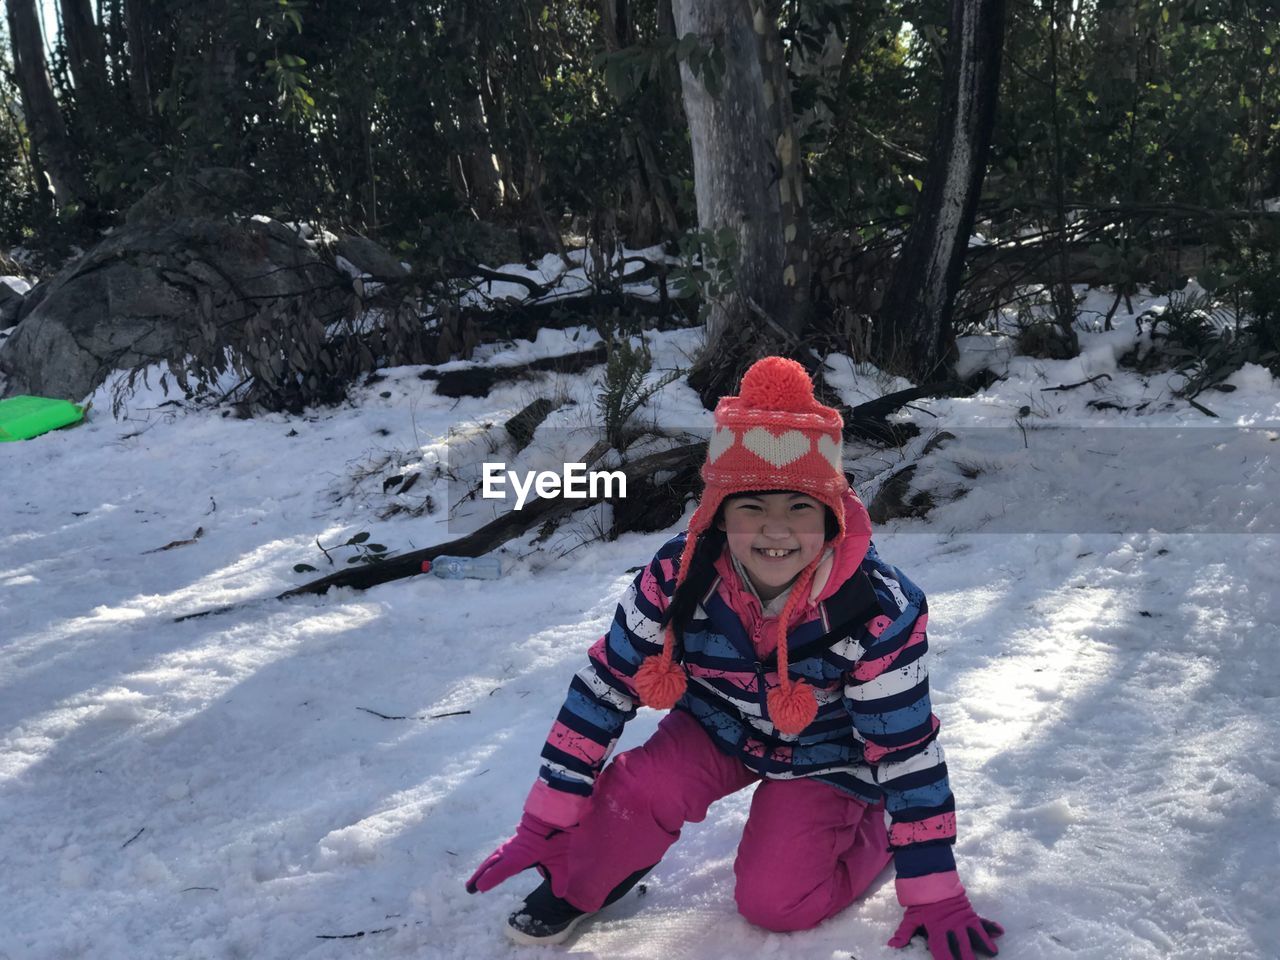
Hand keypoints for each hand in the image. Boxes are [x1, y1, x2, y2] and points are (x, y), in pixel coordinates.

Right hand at [465, 812, 569, 893]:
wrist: (550, 816)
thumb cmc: (554, 839)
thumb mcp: (559, 861)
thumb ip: (559, 878)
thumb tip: (559, 894)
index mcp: (519, 857)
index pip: (503, 870)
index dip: (491, 879)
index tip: (480, 888)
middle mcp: (511, 852)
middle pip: (491, 865)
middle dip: (479, 877)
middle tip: (468, 889)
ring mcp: (510, 847)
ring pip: (492, 859)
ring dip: (481, 870)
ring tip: (472, 881)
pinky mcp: (511, 843)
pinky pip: (496, 854)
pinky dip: (489, 862)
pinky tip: (488, 866)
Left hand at [888, 893, 1002, 959]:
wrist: (931, 878)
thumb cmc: (921, 902)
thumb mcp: (911, 917)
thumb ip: (904, 933)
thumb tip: (892, 946)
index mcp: (937, 930)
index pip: (942, 951)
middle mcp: (952, 927)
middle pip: (963, 947)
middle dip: (968, 958)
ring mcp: (963, 919)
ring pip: (976, 935)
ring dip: (984, 945)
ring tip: (992, 953)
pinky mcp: (970, 912)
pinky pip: (982, 921)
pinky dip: (991, 926)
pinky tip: (1000, 931)